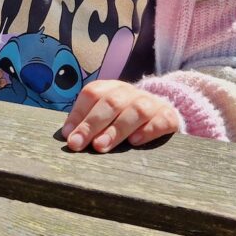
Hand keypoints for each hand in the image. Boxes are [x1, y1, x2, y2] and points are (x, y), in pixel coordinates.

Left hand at [61, 80, 180, 152]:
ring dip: (116, 129)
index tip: (68, 136)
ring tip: (100, 146)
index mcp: (111, 88)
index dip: (78, 113)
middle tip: (78, 144)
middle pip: (111, 102)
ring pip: (135, 110)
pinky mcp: (168, 116)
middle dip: (92, 123)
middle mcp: (130, 92)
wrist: (163, 111)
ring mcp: (151, 103)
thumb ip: (88, 121)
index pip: (92, 94)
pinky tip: (134, 142)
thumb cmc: (125, 118)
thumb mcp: (107, 115)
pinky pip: (160, 120)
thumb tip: (67, 136)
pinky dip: (147, 130)